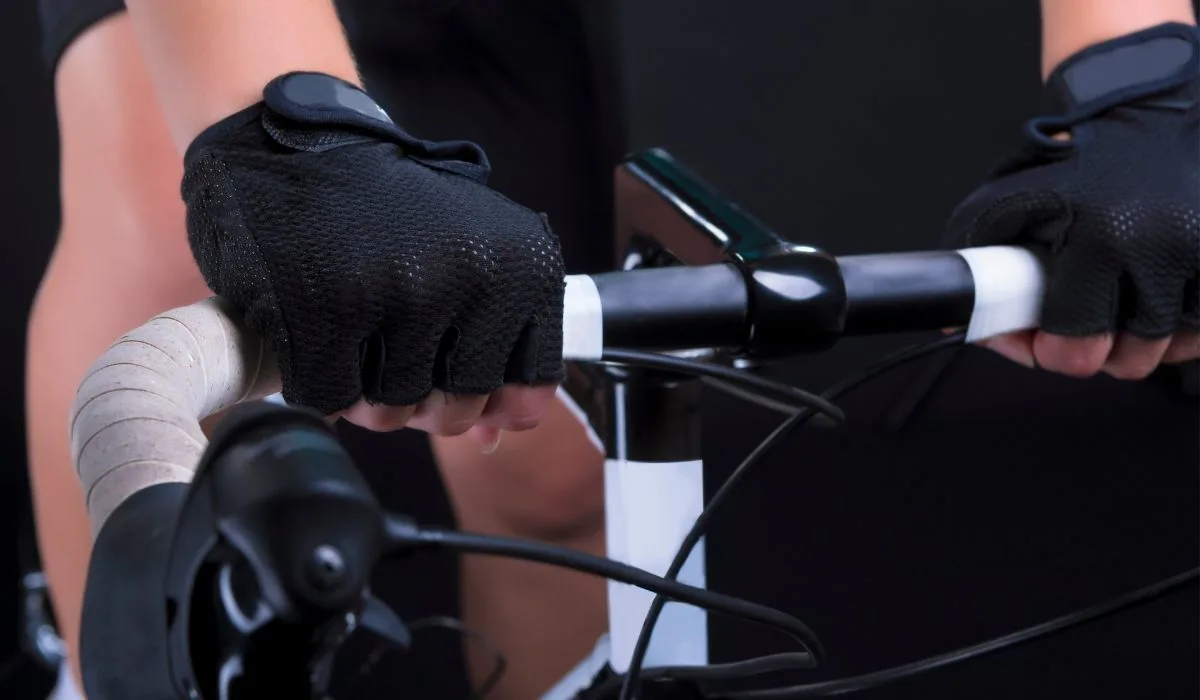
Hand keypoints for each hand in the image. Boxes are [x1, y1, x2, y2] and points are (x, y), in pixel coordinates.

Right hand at [182, 72, 564, 435]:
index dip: (492, 401)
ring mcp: (398, 297)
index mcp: (522, 268)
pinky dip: (319, 384)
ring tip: (354, 345)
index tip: (463, 384)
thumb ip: (494, 343)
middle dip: (422, 404)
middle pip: (454, 409)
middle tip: (393, 359)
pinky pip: (330, 399)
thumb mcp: (469, 256)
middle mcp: (471, 281)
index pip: (528, 386)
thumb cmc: (391, 209)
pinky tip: (317, 343)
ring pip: (391, 413)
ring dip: (366, 396)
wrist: (300, 144)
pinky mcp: (324, 311)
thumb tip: (498, 431)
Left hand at [947, 23, 1199, 379]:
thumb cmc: (1078, 158)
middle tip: (1089, 320)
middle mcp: (1162, 245)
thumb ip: (977, 259)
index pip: (1077, 345)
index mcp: (1099, 236)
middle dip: (1102, 349)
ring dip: (1149, 337)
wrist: (1156, 104)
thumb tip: (957, 325)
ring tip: (1128, 300)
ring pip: (1176, 346)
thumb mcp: (1009, 198)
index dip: (1054, 352)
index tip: (1048, 342)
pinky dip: (1189, 320)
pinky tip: (1167, 293)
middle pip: (1131, 359)